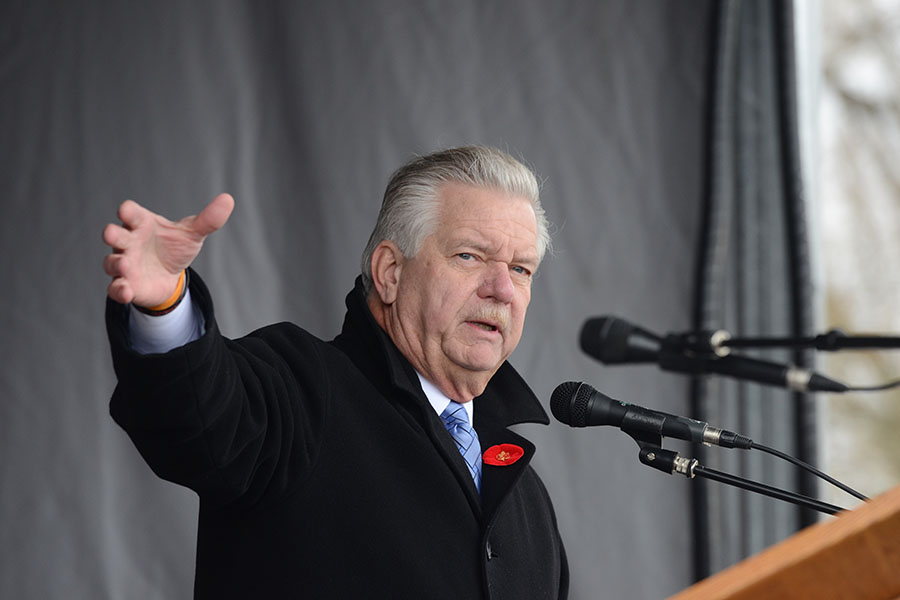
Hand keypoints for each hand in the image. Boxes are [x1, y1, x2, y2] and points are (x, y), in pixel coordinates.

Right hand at [102, 193, 234, 305]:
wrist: (171, 277)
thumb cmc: (175, 248)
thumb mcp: (192, 234)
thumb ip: (208, 219)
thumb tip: (228, 199)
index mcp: (142, 224)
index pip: (130, 212)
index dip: (127, 211)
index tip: (127, 211)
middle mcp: (129, 242)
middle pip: (114, 235)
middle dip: (112, 234)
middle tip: (113, 235)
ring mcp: (124, 264)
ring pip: (111, 262)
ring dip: (116, 263)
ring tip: (126, 265)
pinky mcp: (126, 285)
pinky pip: (115, 288)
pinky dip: (119, 290)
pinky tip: (127, 291)